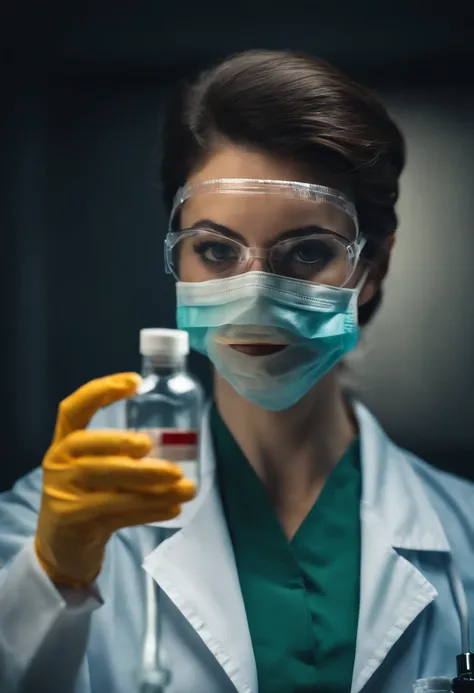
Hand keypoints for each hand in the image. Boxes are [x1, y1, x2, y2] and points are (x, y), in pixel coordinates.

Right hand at [34, 373, 194, 587]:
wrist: (61, 549)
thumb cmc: (90, 499)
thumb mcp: (101, 472)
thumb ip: (126, 457)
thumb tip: (184, 446)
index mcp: (65, 442)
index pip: (73, 408)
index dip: (101, 391)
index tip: (136, 381)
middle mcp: (58, 462)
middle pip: (92, 448)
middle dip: (129, 446)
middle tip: (163, 452)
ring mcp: (61, 492)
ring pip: (107, 481)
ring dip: (151, 484)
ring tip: (185, 486)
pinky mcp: (72, 520)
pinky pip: (114, 512)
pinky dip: (149, 509)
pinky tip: (174, 508)